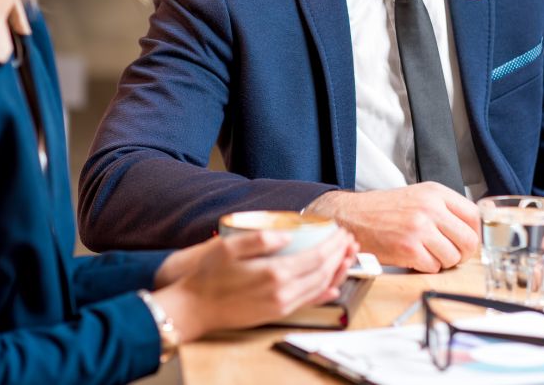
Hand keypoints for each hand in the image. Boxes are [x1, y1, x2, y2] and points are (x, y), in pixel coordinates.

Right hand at [151, 228, 355, 341]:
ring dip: (338, 271)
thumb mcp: (228, 247)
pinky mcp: (276, 313)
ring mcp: (280, 306)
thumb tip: (287, 235)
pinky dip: (325, 293)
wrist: (195, 308)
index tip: (341, 231)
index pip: (316, 257)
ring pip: (320, 288)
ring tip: (346, 256)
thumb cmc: (207, 276)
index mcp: (274, 274)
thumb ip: (260, 239)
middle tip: (348, 240)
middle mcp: (282, 293)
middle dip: (340, 255)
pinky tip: (333, 286)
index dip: (333, 244)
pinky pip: (309, 302)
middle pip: (323, 272)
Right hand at [305, 183, 479, 272]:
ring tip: (427, 254)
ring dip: (443, 262)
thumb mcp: (417, 196)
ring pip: (453, 257)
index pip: (473, 216)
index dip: (474, 233)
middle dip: (463, 253)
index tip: (467, 241)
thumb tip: (469, 229)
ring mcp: (420, 228)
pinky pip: (434, 267)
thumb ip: (443, 208)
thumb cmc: (382, 209)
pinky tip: (414, 258)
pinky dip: (426, 268)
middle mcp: (430, 208)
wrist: (351, 216)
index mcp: (434, 192)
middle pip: (468, 240)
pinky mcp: (409, 248)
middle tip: (451, 254)